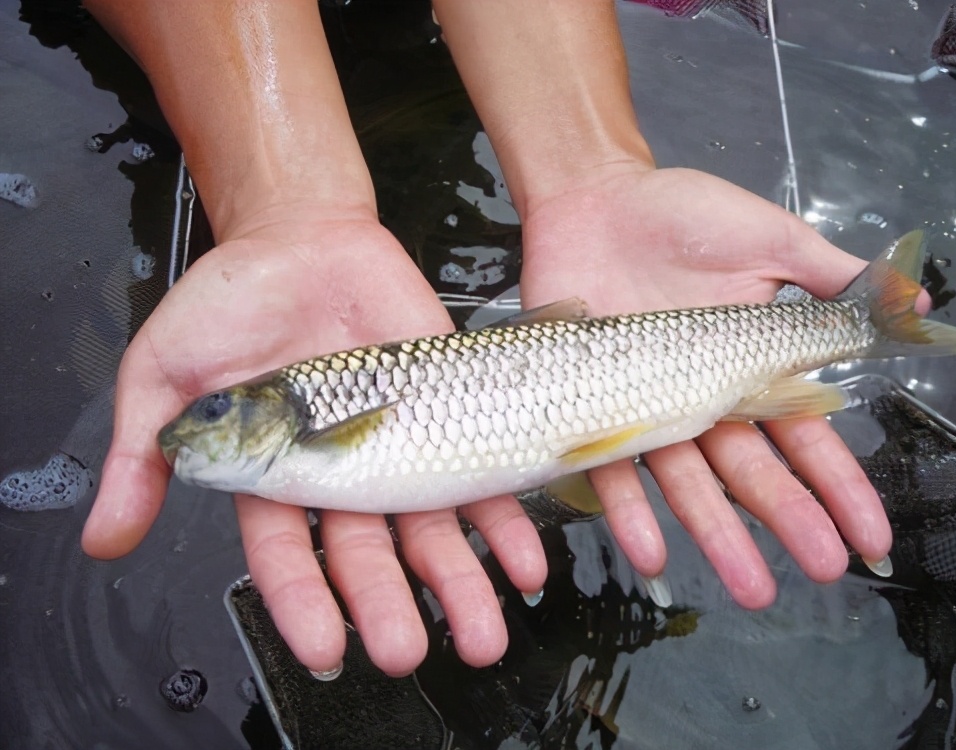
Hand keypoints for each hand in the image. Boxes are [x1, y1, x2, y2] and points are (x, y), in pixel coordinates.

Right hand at [82, 210, 545, 674]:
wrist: (302, 237)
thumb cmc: (229, 302)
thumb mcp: (164, 371)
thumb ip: (143, 453)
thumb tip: (103, 541)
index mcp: (273, 476)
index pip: (286, 555)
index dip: (303, 601)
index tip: (325, 645)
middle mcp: (341, 474)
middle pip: (367, 554)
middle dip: (387, 604)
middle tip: (405, 651)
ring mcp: (397, 446)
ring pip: (430, 529)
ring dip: (458, 584)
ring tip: (482, 636)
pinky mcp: (446, 412)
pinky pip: (479, 473)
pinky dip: (503, 520)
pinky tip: (524, 564)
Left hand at [520, 166, 897, 605]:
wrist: (594, 197)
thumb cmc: (682, 214)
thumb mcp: (769, 238)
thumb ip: (831, 275)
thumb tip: (914, 303)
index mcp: (750, 365)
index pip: (804, 435)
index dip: (836, 483)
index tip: (868, 534)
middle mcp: (703, 397)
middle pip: (753, 470)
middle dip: (790, 519)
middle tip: (824, 570)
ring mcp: (648, 407)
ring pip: (690, 484)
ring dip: (719, 535)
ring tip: (749, 586)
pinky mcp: (592, 406)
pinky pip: (610, 467)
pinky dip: (630, 511)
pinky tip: (651, 552)